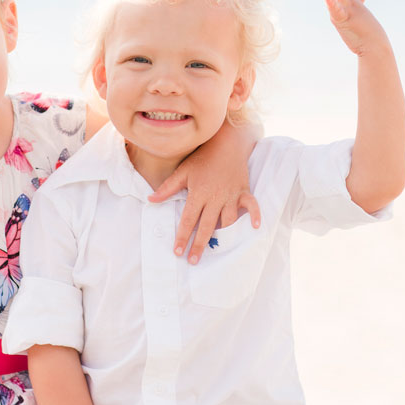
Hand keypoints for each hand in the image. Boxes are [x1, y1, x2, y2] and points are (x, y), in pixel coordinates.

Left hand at [150, 134, 260, 264]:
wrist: (226, 143)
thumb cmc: (202, 158)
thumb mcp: (183, 171)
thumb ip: (167, 188)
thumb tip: (150, 199)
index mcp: (198, 193)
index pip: (189, 219)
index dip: (183, 236)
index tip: (178, 252)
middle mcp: (215, 197)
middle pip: (207, 225)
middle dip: (200, 244)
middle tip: (193, 261)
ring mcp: (231, 195)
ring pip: (228, 220)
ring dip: (224, 236)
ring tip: (217, 250)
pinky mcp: (243, 191)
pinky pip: (251, 205)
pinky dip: (254, 215)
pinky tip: (254, 227)